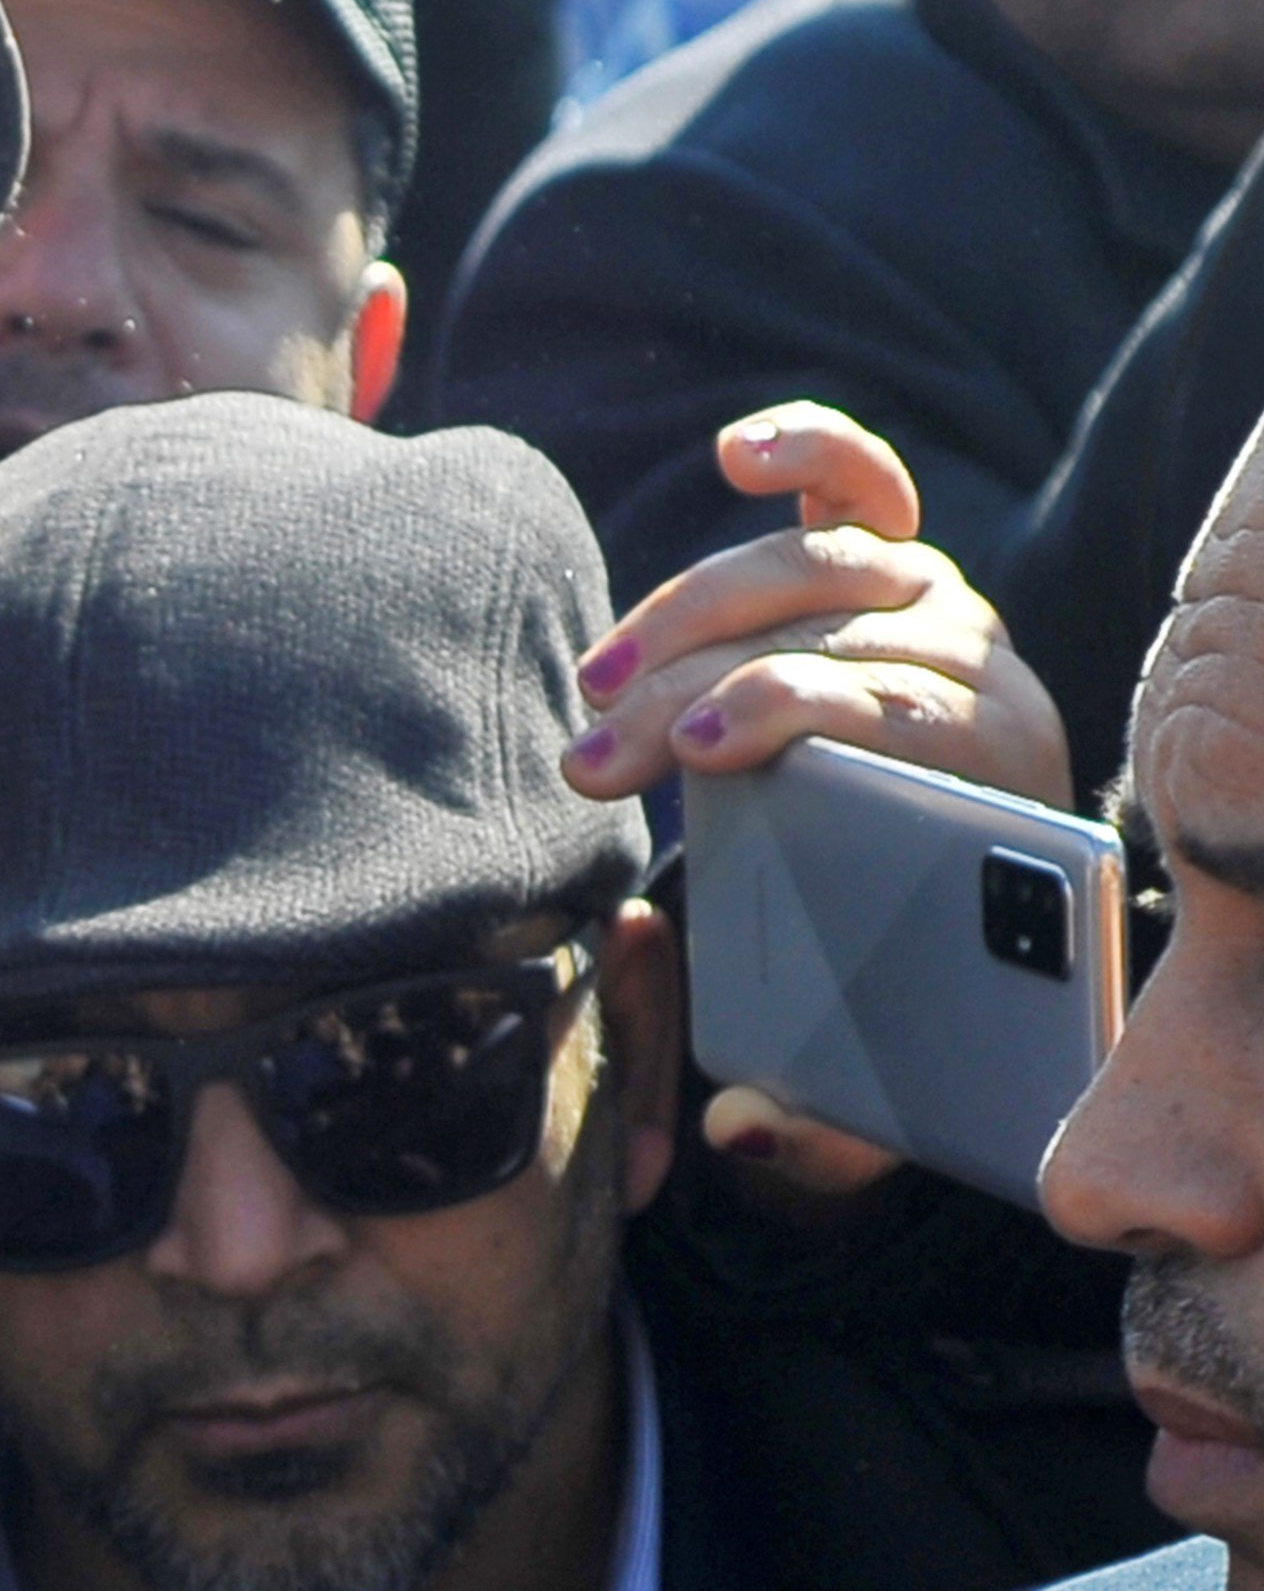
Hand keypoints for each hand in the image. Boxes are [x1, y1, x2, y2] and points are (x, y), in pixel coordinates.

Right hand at [578, 404, 1059, 1204]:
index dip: (793, 712)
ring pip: (809, 564)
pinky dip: (809, 455)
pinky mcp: (891, 564)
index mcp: (1000, 778)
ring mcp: (937, 603)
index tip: (695, 751)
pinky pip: (857, 487)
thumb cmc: (923, 988)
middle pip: (830, 637)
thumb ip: (829, 1135)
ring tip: (596, 688)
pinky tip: (741, 454)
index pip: (898, 706)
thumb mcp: (896, 1090)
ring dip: (686, 613)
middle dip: (694, 690)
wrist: (987, 894)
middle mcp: (983, 668)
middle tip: (590, 764)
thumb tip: (736, 1132)